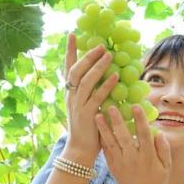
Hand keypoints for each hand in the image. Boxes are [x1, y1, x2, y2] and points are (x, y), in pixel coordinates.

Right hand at [63, 34, 118, 160]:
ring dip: (97, 67)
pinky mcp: (87, 115)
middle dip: (87, 56)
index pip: (68, 68)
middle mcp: (71, 97)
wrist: (80, 150)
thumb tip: (104, 75)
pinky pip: (97, 97)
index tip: (72, 34)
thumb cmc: (87, 128)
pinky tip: (115, 77)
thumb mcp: (86, 106)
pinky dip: (106, 86)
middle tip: (100, 44)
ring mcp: (78, 106)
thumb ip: (91, 92)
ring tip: (108, 55)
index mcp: (70, 93)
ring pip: (85, 81)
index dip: (69, 51)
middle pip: (76, 71)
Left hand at [95, 105, 170, 183]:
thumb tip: (158, 132)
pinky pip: (106, 151)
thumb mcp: (166, 166)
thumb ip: (164, 148)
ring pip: (111, 143)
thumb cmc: (157, 181)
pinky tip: (97, 128)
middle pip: (124, 137)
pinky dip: (101, 140)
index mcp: (148, 157)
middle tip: (111, 107)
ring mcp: (121, 163)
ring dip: (104, 129)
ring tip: (97, 115)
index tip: (136, 106)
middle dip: (117, 121)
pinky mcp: (112, 167)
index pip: (144, 135)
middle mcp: (133, 159)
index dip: (140, 120)